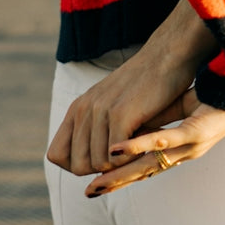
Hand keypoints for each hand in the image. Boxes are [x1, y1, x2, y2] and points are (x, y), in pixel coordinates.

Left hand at [48, 44, 198, 176]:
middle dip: (100, 170)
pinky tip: (143, 149)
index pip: (56, 155)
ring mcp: (100, 112)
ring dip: (118, 166)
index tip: (102, 159)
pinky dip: (129, 161)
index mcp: (78, 109)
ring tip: (137, 152)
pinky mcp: (121, 114)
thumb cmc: (146, 84)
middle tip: (124, 158)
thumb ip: (95, 125)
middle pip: (77, 166)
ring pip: (97, 165)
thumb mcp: (111, 102)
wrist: (167, 55)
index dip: (77, 164)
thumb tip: (90, 158)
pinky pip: (115, 157)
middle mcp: (83, 110)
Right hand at [84, 91, 224, 196]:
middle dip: (115, 183)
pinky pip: (166, 141)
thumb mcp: (180, 106)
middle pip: (144, 172)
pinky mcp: (198, 132)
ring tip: (97, 181)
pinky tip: (120, 148)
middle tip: (88, 193)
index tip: (94, 182)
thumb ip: (157, 117)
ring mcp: (191, 145)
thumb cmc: (215, 96)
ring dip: (122, 172)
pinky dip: (141, 145)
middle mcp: (184, 152)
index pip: (145, 167)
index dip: (121, 175)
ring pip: (151, 163)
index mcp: (179, 148)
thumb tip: (132, 122)